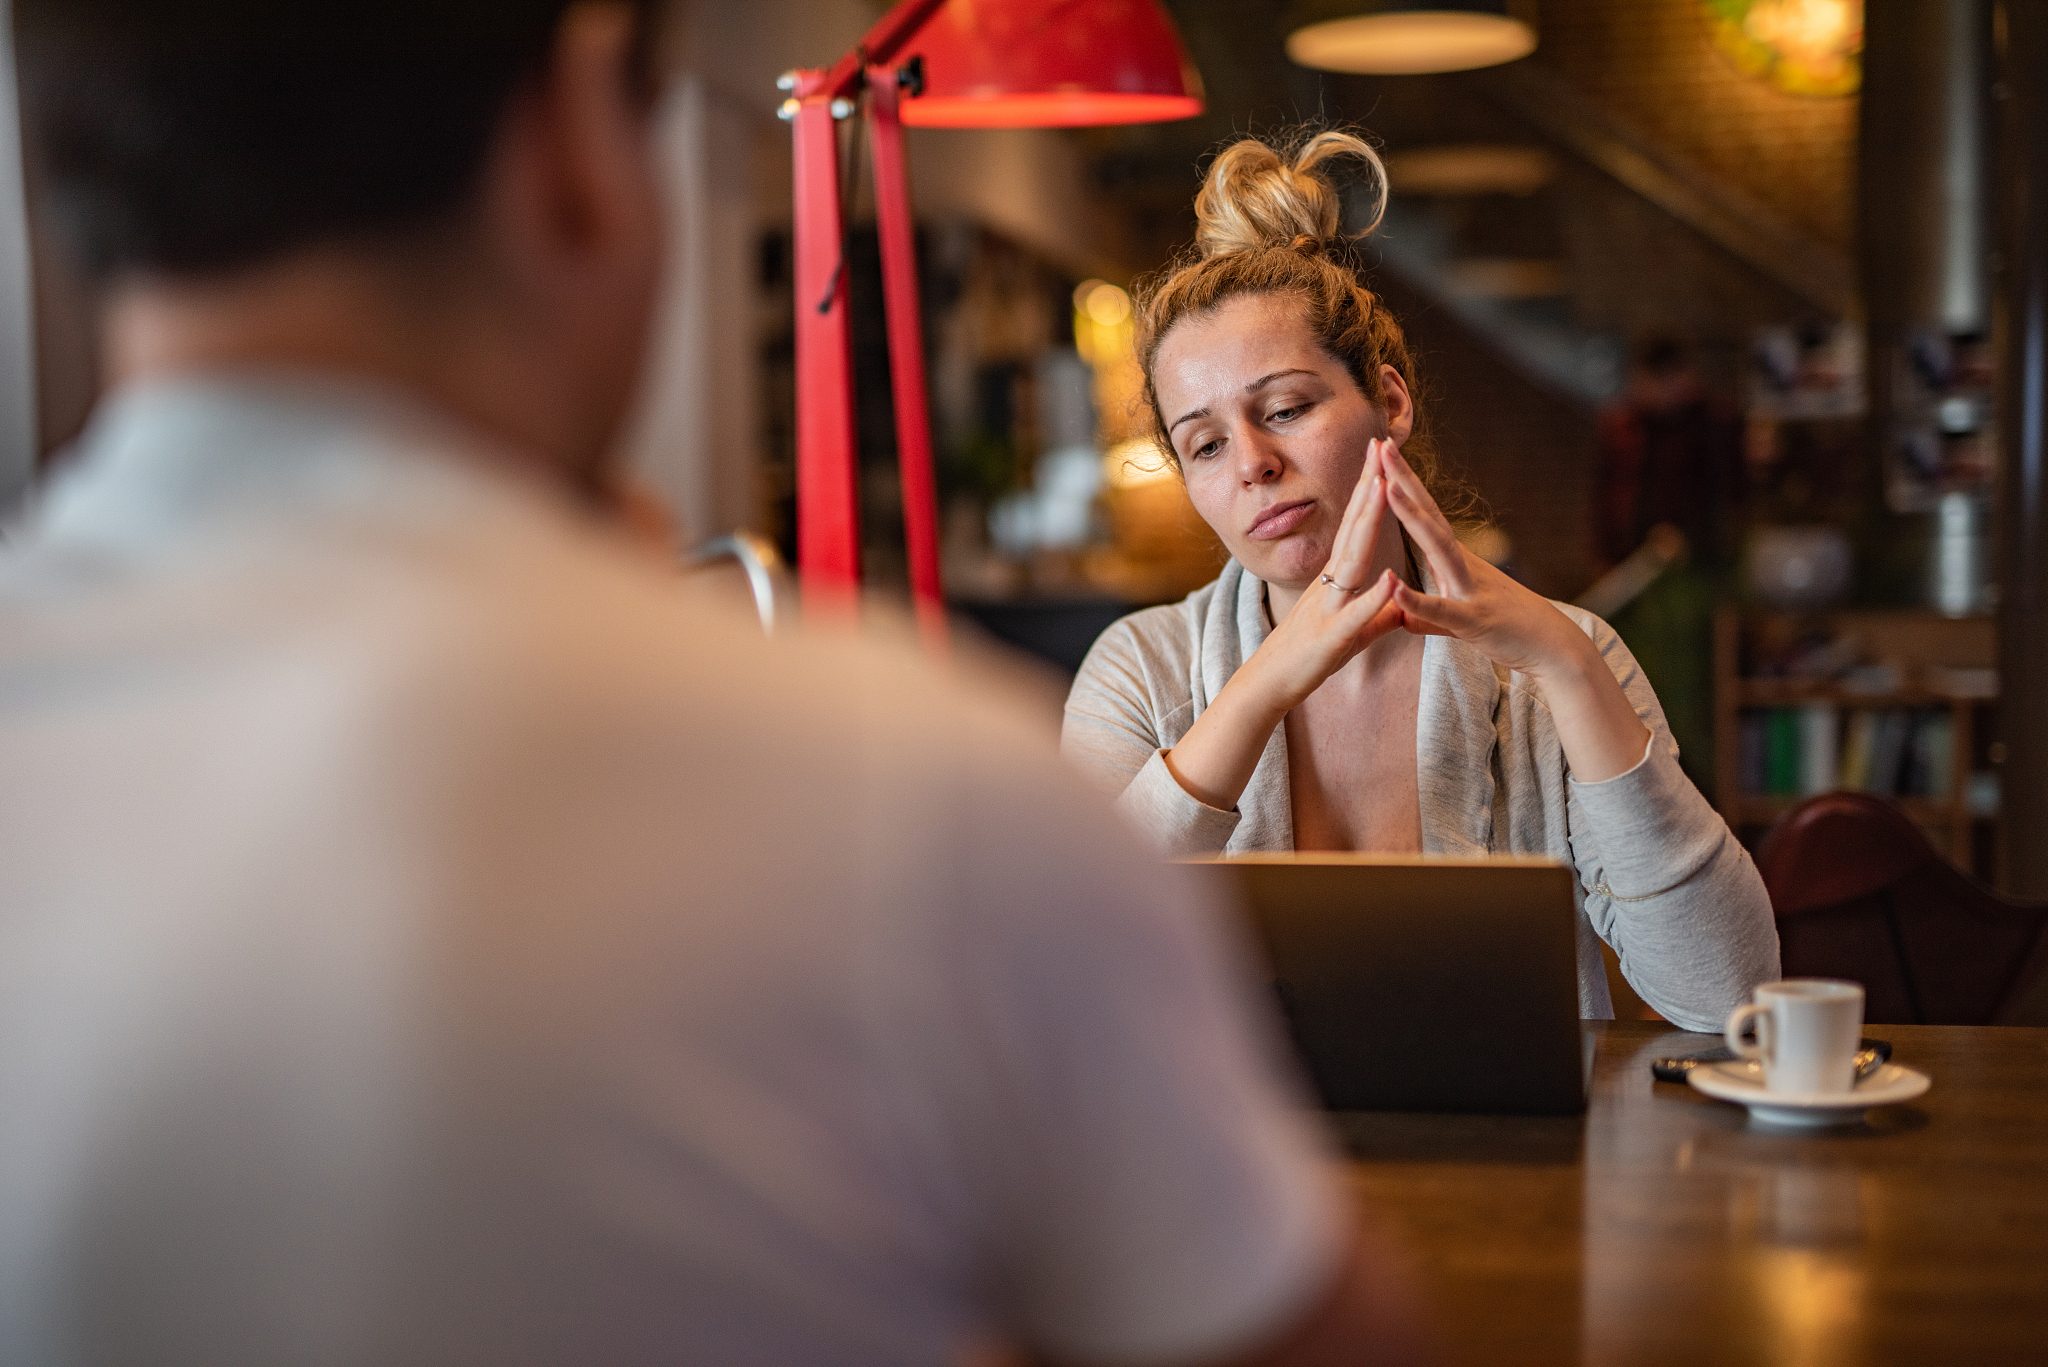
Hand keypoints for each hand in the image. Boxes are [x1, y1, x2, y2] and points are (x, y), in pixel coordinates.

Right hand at [1159, 440, 1405, 812]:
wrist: (1263, 690)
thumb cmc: (1303, 661)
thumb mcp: (1346, 634)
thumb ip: (1375, 616)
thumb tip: (1400, 603)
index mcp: (1332, 581)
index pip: (1353, 527)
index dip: (1369, 492)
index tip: (1380, 457)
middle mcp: (1328, 586)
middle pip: (1352, 529)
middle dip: (1369, 488)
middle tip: (1381, 447)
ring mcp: (1327, 609)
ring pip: (1352, 560)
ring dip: (1369, 525)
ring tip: (1386, 489)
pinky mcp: (1329, 640)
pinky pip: (1354, 616)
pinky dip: (1373, 597)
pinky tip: (1390, 578)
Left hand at [1378, 442, 1651, 782]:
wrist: (1554, 650)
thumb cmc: (1508, 629)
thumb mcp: (1462, 619)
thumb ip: (1430, 617)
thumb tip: (1404, 617)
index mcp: (1455, 561)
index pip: (1425, 515)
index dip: (1403, 485)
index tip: (1381, 453)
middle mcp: (1462, 565)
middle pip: (1429, 516)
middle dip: (1404, 481)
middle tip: (1381, 445)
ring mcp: (1470, 589)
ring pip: (1438, 548)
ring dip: (1412, 517)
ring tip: (1386, 488)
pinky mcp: (1475, 621)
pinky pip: (1442, 611)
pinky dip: (1418, 601)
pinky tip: (1394, 588)